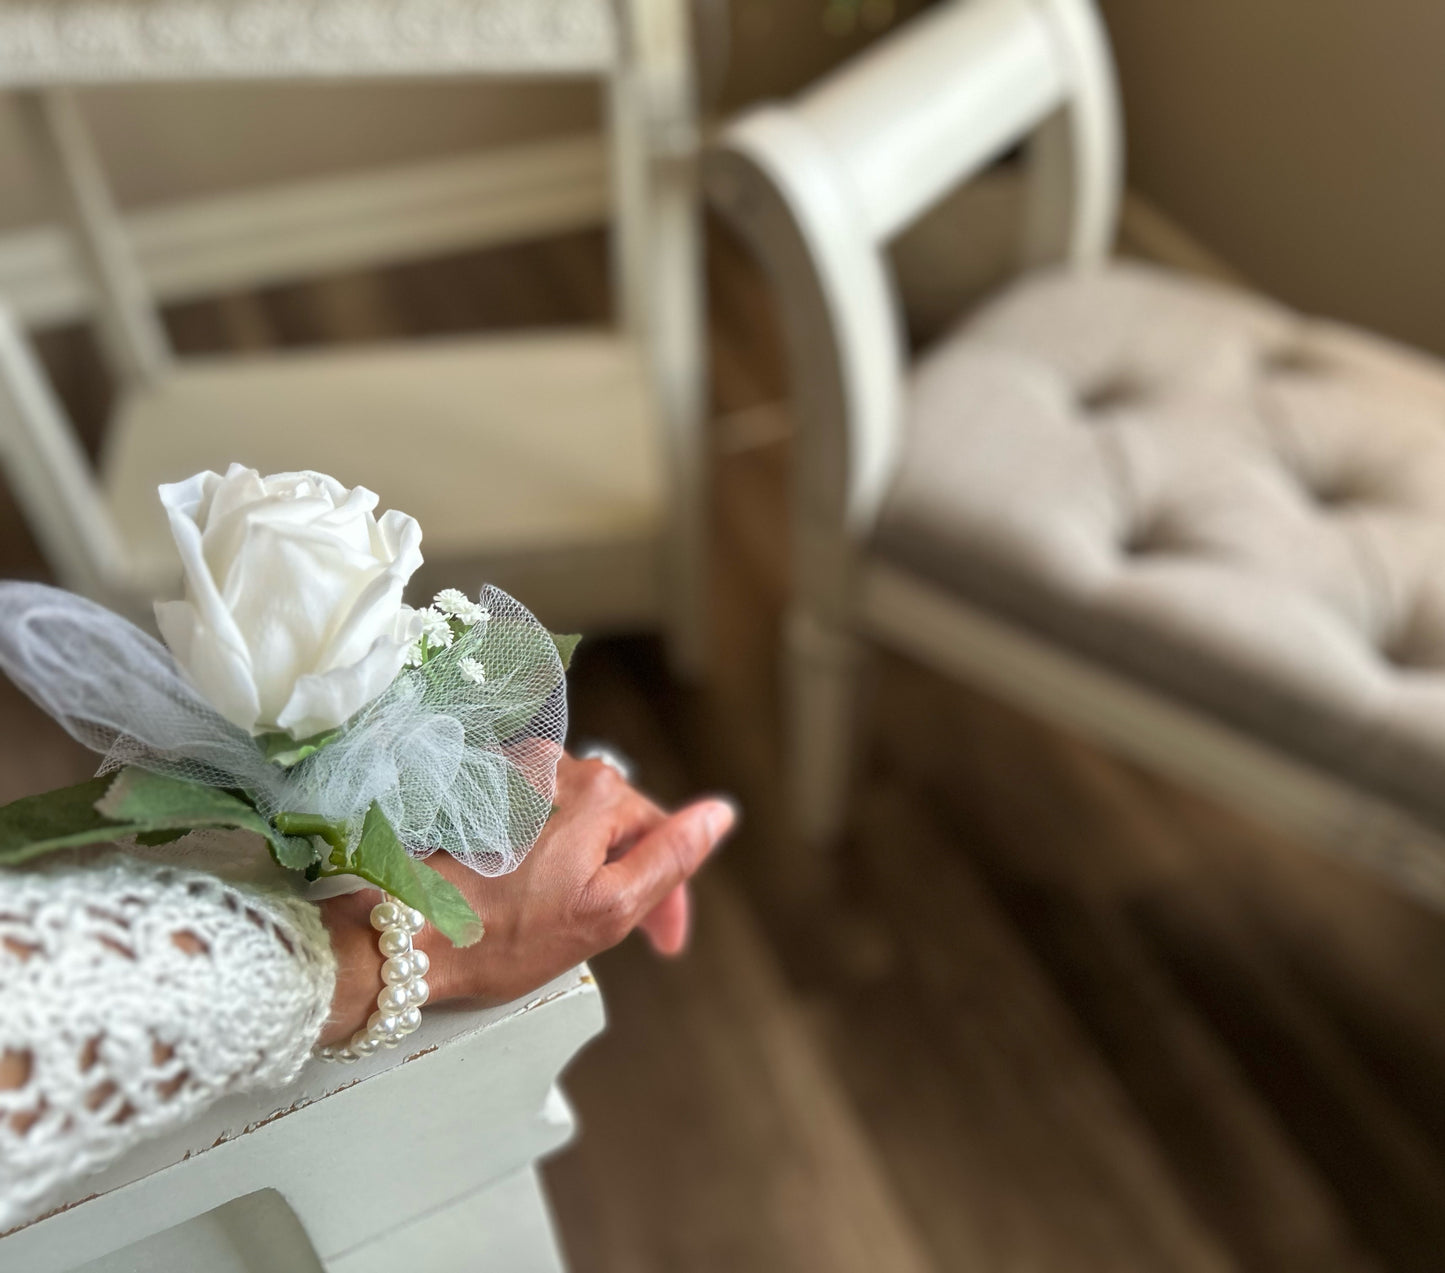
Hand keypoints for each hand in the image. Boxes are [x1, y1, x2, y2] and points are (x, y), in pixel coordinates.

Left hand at [319, 755, 735, 1044]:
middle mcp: (558, 767)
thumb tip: (720, 814)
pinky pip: (537, 822)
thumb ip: (671, 857)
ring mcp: (514, 775)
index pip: (661, 833)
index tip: (663, 943)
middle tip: (611, 938)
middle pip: (618, 826)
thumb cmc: (502, 934)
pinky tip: (525, 897)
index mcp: (599, 790)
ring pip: (578, 825)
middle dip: (623, 879)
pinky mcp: (481, 791)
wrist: (408, 935)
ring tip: (559, 921)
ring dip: (582, 869)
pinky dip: (543, 858)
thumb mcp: (607, 909)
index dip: (671, 894)